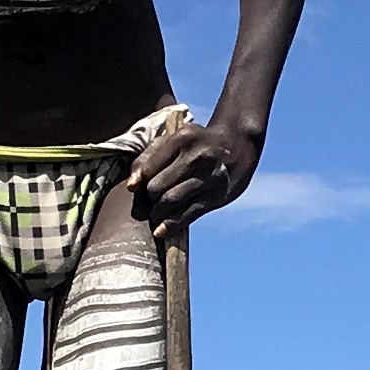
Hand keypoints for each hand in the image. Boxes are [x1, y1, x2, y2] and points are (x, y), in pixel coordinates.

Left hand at [128, 114, 258, 229]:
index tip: (134, 189)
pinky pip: (190, 213)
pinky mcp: (218, 195)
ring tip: (156, 214)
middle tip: (149, 202)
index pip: (149, 168)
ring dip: (158, 213)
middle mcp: (197, 157)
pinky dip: (172, 224)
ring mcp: (210, 177)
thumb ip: (149, 157)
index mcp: (182, 139)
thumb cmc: (198, 142)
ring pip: (171, 201)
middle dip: (149, 199)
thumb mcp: (175, 139)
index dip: (138, 182)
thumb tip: (132, 186)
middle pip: (158, 187)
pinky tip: (162, 230)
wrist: (238, 142)